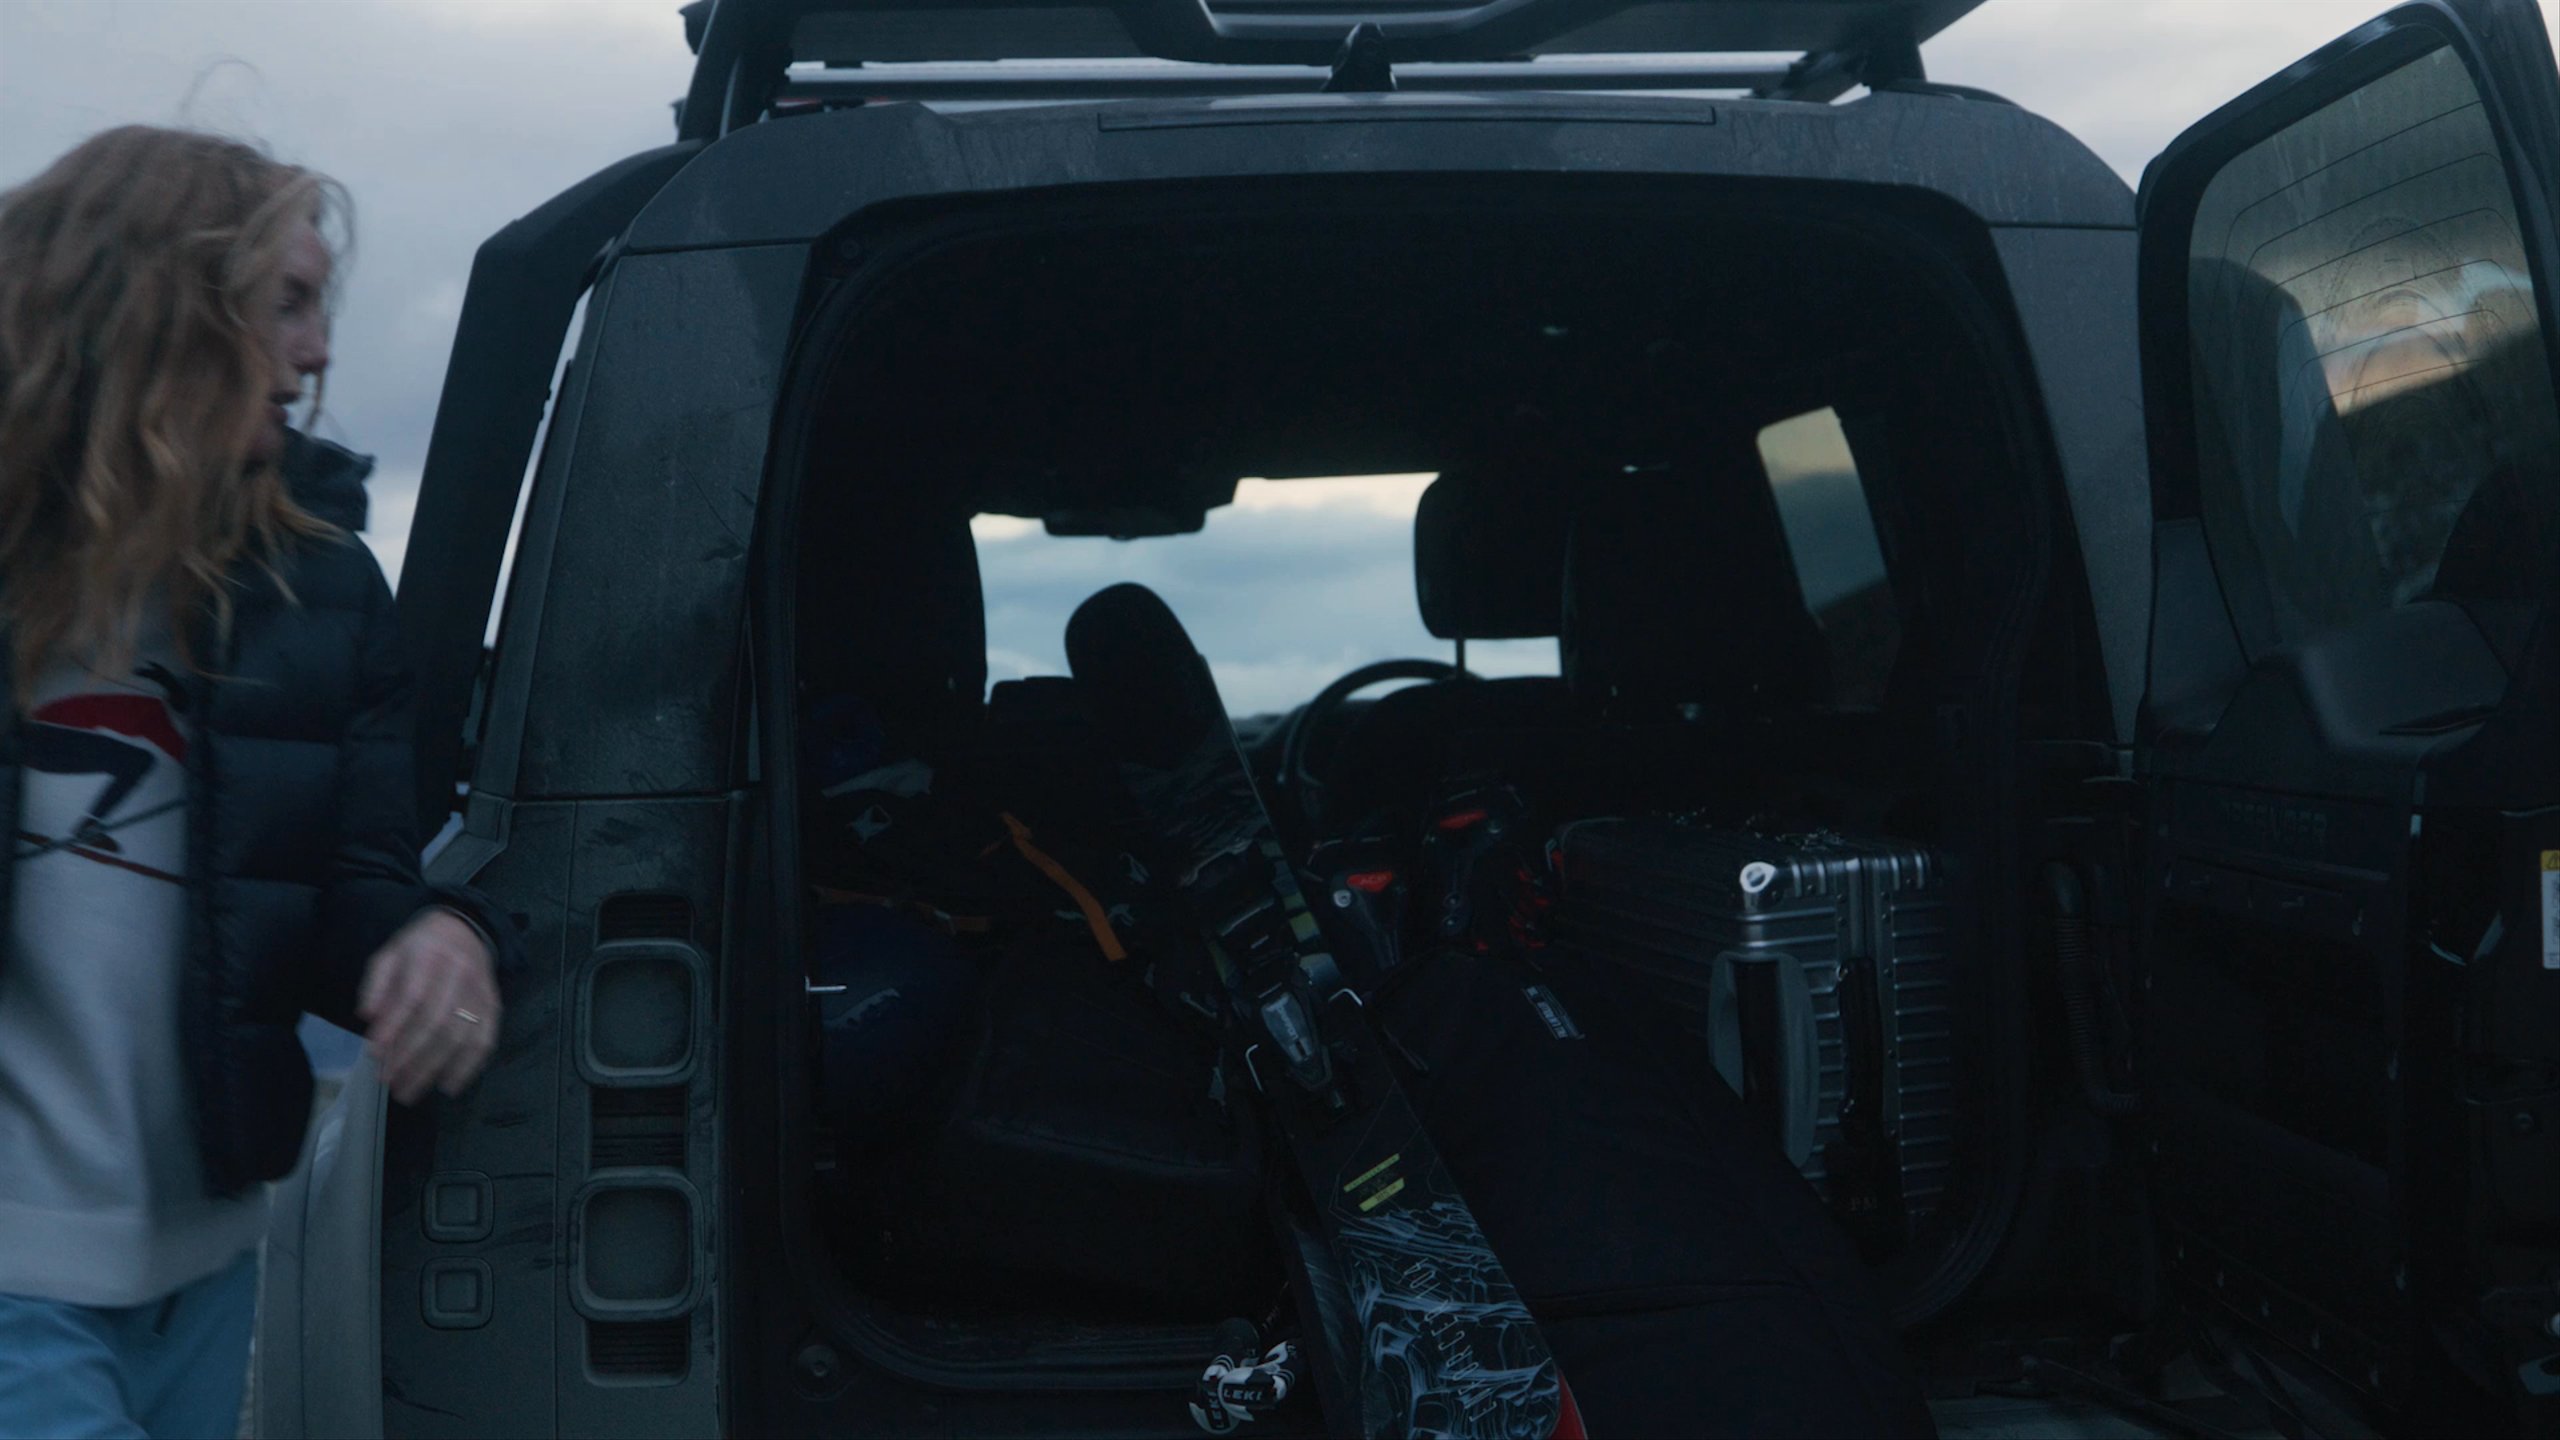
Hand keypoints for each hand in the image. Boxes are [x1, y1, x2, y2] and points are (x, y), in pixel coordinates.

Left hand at [357, 908, 501, 1105]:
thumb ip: (377, 985)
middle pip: (437, 1021)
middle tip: (390, 1083)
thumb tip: (367, 1017)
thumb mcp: (390, 954)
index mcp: (428, 955)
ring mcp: (479, 991)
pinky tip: (449, 1086)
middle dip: (411, 1056)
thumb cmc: (419, 947)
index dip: (395, 1027)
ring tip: (410, 1091)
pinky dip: (468, 1066)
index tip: (375, 1054)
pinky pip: (485, 1040)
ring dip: (434, 1068)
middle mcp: (458, 973)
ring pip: (460, 1035)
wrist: (465, 929)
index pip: (413, 997)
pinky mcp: (493, 1006)